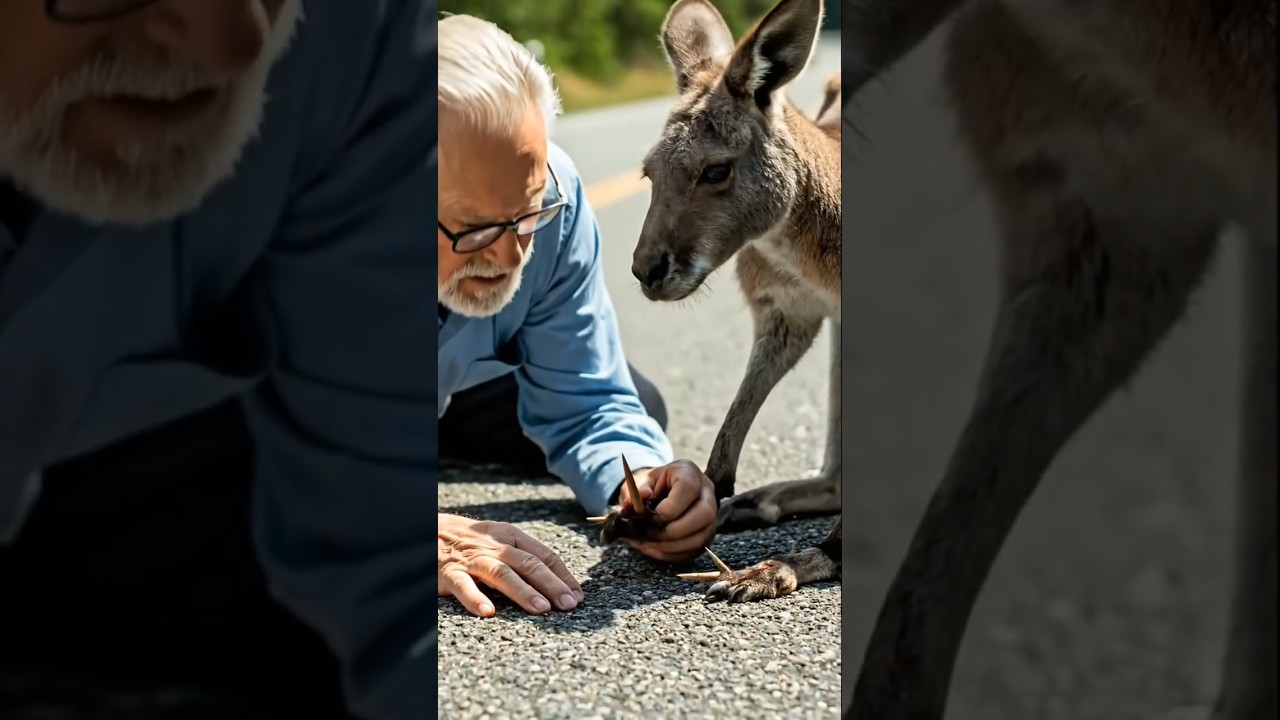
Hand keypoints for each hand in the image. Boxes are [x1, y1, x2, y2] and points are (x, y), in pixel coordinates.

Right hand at [437, 513, 583, 617]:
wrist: (425, 528)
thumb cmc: (467, 540)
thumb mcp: (497, 539)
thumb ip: (521, 556)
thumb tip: (556, 582)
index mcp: (509, 535)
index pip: (544, 555)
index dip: (563, 575)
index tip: (577, 595)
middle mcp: (493, 545)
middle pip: (528, 563)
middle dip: (551, 584)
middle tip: (569, 605)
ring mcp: (471, 558)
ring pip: (501, 573)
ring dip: (523, 591)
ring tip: (541, 608)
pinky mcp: (448, 571)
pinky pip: (463, 584)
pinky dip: (475, 598)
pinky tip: (488, 612)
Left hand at [619, 459, 716, 562]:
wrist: (658, 493)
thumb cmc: (649, 485)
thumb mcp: (638, 482)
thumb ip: (635, 491)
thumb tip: (636, 502)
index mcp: (688, 472)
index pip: (688, 489)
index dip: (670, 507)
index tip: (651, 516)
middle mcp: (706, 492)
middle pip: (705, 513)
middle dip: (675, 530)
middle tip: (651, 535)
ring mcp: (710, 515)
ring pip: (702, 535)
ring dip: (673, 545)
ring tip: (649, 544)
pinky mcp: (706, 533)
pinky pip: (696, 549)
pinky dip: (673, 553)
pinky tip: (655, 549)